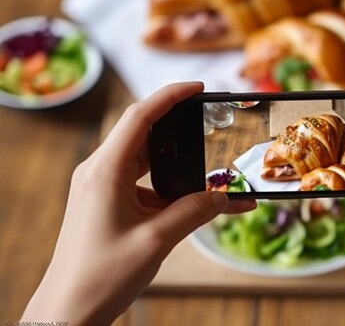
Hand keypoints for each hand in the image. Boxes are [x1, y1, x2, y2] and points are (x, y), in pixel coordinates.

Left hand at [22, 82, 255, 324]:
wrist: (69, 311)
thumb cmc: (102, 276)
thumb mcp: (158, 240)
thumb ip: (197, 211)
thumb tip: (229, 196)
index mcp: (105, 171)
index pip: (139, 117)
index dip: (170, 96)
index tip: (198, 88)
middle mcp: (99, 172)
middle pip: (143, 135)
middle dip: (179, 128)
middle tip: (211, 125)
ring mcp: (101, 188)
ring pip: (145, 162)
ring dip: (176, 165)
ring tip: (208, 170)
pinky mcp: (106, 204)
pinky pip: (142, 185)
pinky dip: (168, 189)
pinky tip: (192, 202)